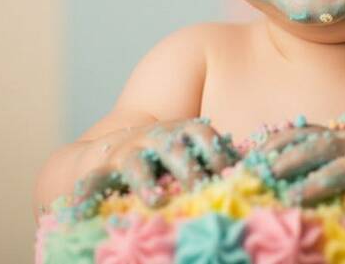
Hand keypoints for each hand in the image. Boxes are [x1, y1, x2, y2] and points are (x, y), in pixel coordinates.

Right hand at [71, 117, 239, 213]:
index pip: (203, 136)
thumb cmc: (168, 157)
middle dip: (188, 170)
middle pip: (174, 151)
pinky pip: (93, 181)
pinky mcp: (104, 170)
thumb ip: (217, 163)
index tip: (231, 173)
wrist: (115, 150)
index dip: (216, 153)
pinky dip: (86, 195)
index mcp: (183, 133)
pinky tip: (83, 211)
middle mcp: (156, 139)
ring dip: (145, 182)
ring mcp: (129, 153)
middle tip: (201, 189)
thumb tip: (261, 177)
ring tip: (154, 202)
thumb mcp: (193, 153)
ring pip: (137, 165)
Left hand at [250, 121, 344, 228]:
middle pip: (320, 147)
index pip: (302, 133)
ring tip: (294, 198)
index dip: (276, 142)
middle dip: (292, 158)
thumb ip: (317, 154)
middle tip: (266, 173)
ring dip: (318, 183)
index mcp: (341, 137)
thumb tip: (272, 164)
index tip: (251, 156)